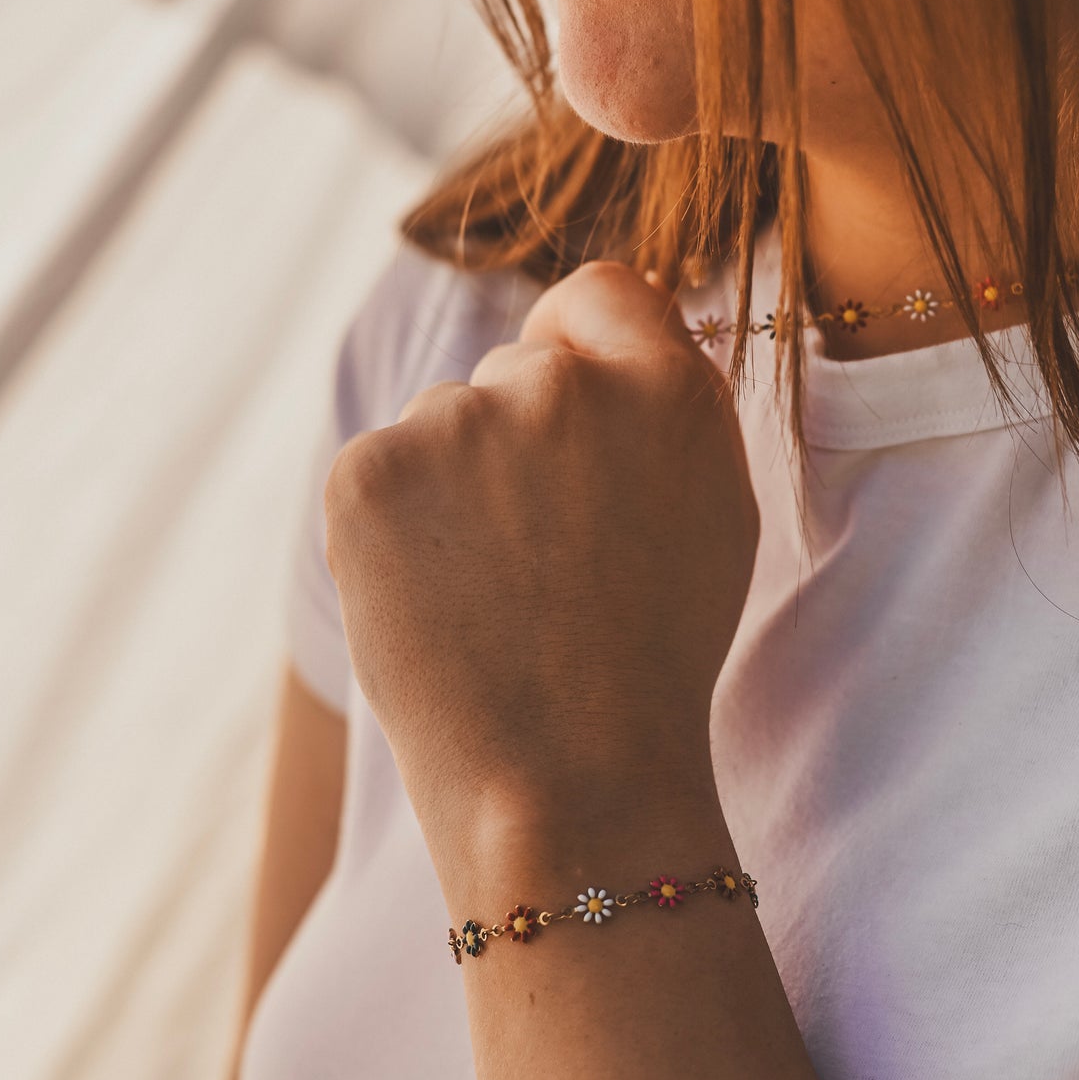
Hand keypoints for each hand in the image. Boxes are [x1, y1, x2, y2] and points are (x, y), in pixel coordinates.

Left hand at [322, 260, 759, 870]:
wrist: (566, 784)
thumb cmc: (649, 667)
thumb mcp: (711, 516)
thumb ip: (667, 406)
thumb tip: (601, 325)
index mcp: (666, 390)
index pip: (603, 296)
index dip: (580, 351)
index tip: (568, 422)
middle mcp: (562, 385)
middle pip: (513, 373)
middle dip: (517, 446)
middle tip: (541, 566)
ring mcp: (456, 422)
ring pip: (441, 428)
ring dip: (454, 492)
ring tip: (492, 602)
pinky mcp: (367, 472)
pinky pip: (380, 475)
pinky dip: (394, 533)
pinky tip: (435, 605)